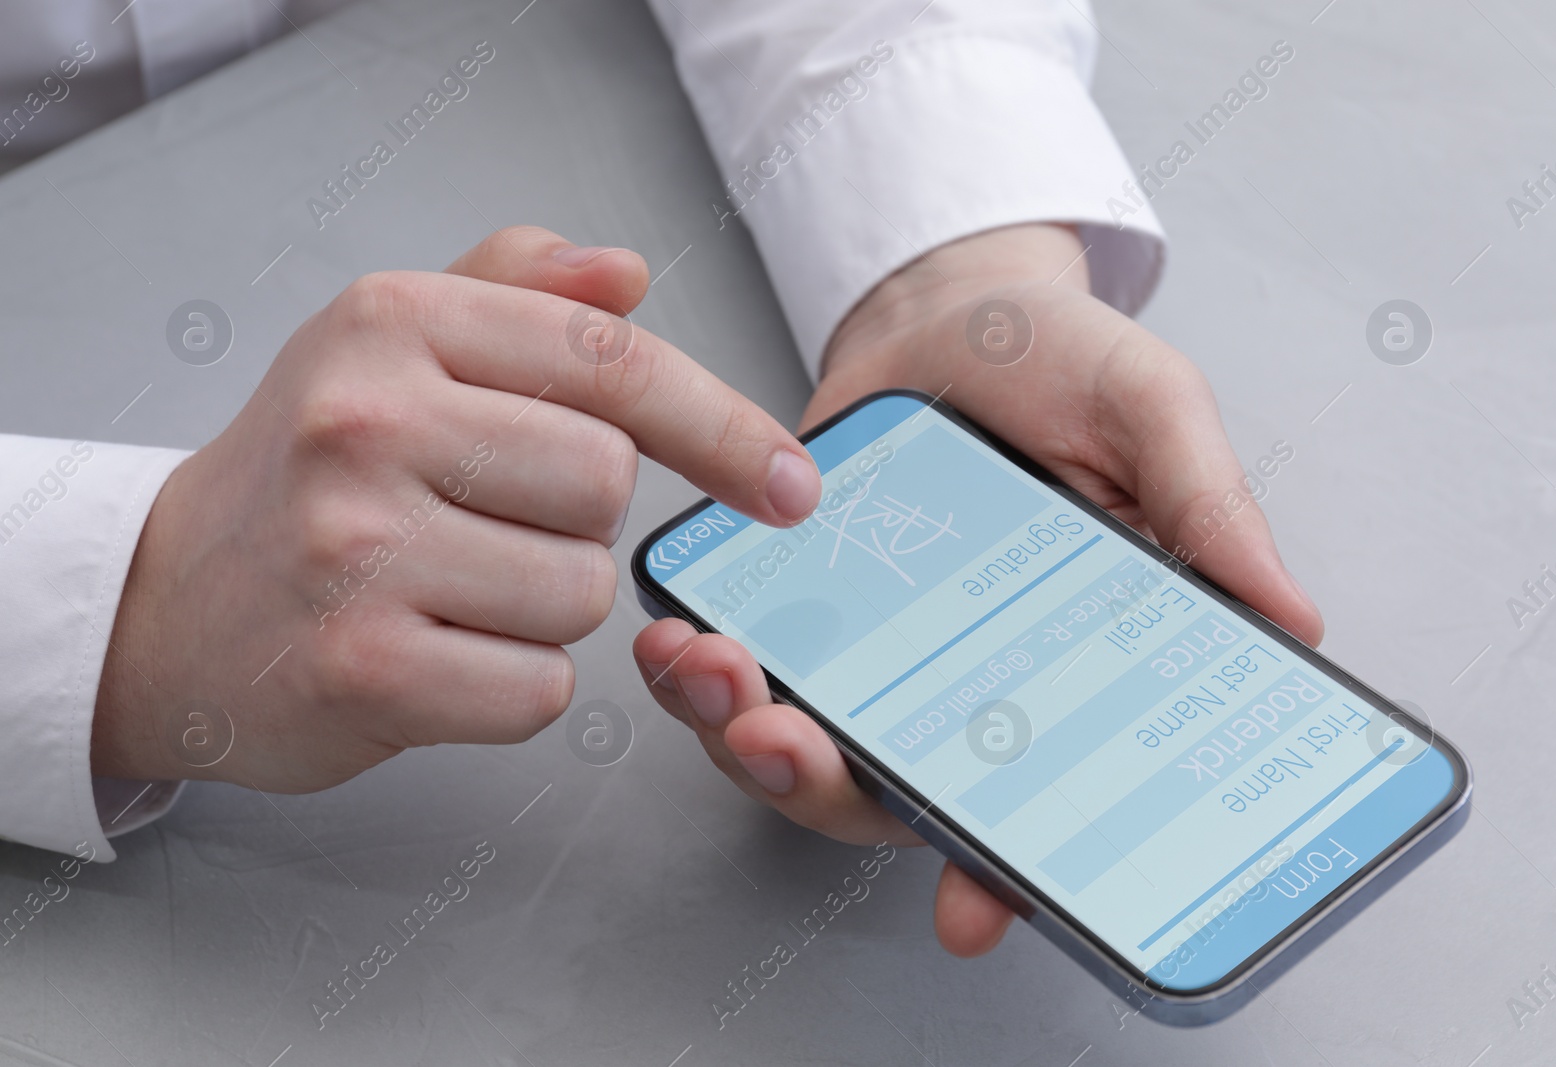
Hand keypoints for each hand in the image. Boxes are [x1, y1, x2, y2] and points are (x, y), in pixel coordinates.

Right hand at [92, 226, 820, 790]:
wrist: (165, 604)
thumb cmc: (308, 471)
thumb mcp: (393, 345)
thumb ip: (517, 292)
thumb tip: (627, 271)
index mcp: (394, 320)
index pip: (612, 362)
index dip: (724, 427)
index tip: (790, 486)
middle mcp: (366, 419)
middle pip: (607, 486)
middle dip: (577, 522)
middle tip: (485, 523)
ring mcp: (355, 546)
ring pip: (580, 594)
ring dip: (542, 608)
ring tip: (448, 588)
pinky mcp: (360, 666)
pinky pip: (537, 688)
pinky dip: (511, 685)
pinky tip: (435, 654)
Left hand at [634, 223, 1322, 955]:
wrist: (948, 306)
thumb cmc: (1061, 362)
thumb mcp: (1151, 408)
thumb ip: (1205, 503)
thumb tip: (1294, 620)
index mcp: (1066, 666)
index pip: (1042, 801)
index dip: (1007, 870)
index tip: (971, 913)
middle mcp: (966, 685)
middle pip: (895, 793)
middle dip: (823, 788)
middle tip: (779, 741)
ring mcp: (877, 654)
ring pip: (804, 748)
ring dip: (741, 736)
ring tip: (709, 672)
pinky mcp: (802, 609)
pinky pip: (748, 673)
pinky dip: (700, 675)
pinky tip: (681, 635)